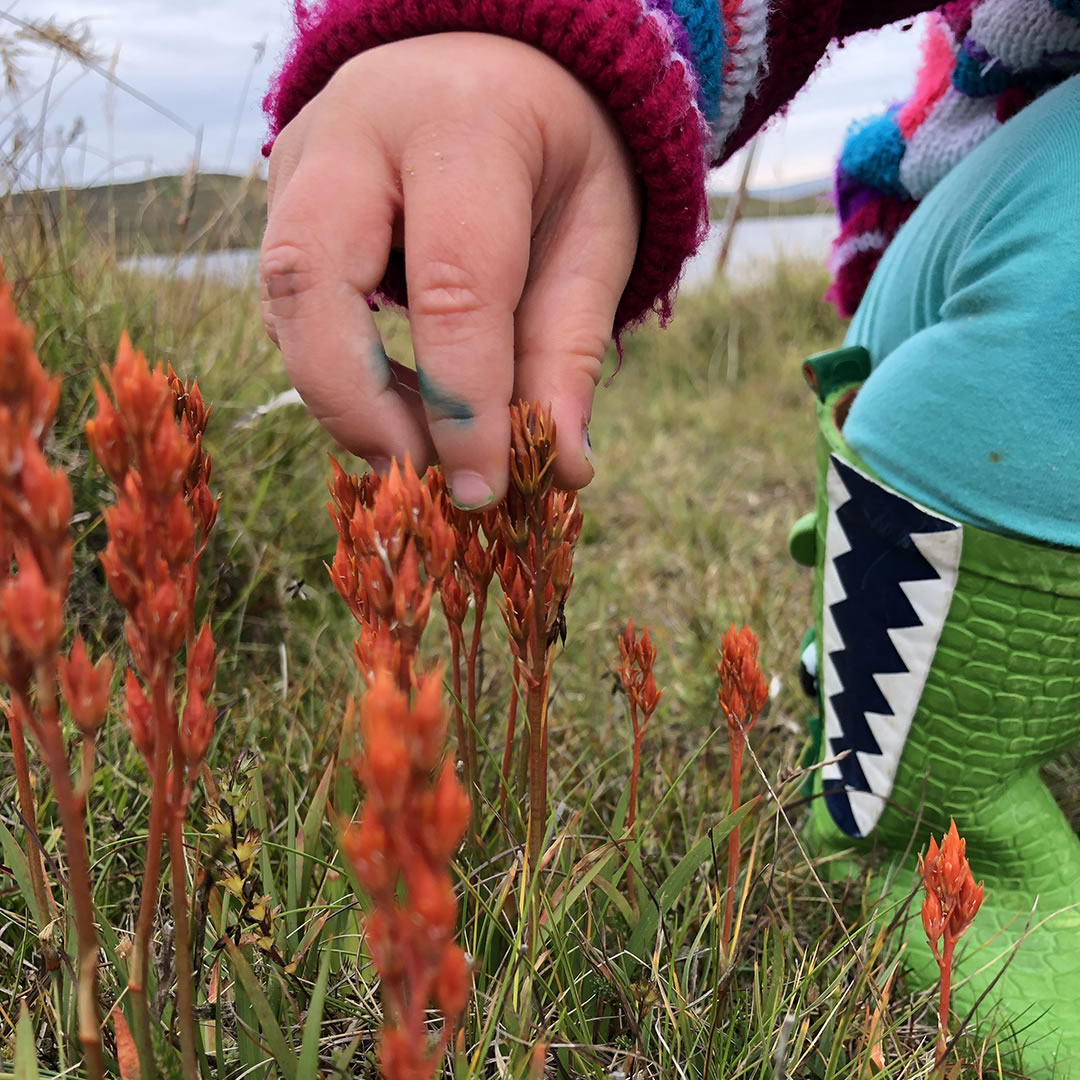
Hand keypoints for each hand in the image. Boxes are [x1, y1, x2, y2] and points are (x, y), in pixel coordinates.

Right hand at [261, 32, 640, 506]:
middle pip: (312, 280)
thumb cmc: (561, 151)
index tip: (484, 490)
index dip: (464, 402)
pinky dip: (335, 368)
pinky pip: (287, 299)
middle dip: (356, 402)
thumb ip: (571, 350)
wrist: (500, 62)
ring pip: (282, 296)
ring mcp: (301, 153)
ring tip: (417, 448)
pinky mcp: (280, 190)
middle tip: (417, 475)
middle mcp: (358, 125)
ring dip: (342, 395)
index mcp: (466, 122)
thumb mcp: (596, 237)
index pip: (453, 283)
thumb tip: (557, 467)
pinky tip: (396, 403)